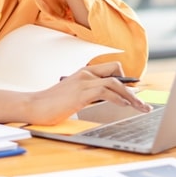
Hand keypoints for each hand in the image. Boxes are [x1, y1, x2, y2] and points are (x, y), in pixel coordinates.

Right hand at [26, 62, 150, 125]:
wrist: (33, 106)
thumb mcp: (74, 96)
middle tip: (142, 102)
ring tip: (140, 107)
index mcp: (84, 72)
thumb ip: (89, 95)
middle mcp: (85, 73)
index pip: (111, 69)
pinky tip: (125, 106)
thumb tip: (109, 101)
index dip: (125, 80)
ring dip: (131, 96)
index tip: (135, 92)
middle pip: (116, 71)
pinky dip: (118, 98)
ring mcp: (83, 81)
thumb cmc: (51, 104)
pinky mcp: (81, 92)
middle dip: (132, 87)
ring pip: (115, 82)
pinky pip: (105, 91)